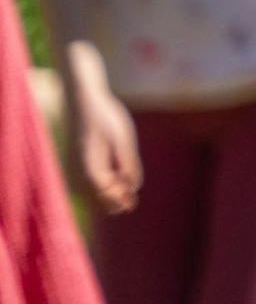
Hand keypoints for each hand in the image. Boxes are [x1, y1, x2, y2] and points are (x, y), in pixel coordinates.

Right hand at [65, 69, 134, 213]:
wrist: (84, 100)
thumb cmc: (106, 117)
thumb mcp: (124, 140)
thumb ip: (129, 164)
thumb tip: (134, 188)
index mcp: (91, 169)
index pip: (106, 198)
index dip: (121, 202)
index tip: (133, 204)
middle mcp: (77, 173)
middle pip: (97, 199)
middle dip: (114, 200)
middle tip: (132, 198)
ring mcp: (73, 169)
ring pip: (92, 192)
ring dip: (108, 193)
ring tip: (123, 183)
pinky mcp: (75, 163)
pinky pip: (88, 182)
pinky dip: (101, 184)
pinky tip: (113, 175)